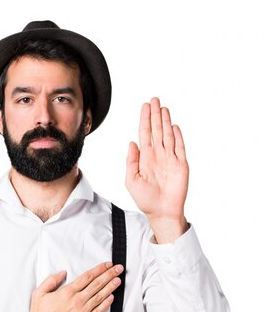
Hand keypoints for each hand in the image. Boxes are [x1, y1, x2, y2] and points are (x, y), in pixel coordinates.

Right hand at [18, 261, 123, 311]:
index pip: (88, 277)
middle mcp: (77, 300)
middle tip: (118, 269)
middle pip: (97, 284)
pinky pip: (99, 311)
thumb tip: (62, 273)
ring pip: (100, 296)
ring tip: (118, 280)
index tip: (107, 264)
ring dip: (111, 287)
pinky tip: (111, 297)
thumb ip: (51, 280)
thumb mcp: (40, 293)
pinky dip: (106, 303)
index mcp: (67, 292)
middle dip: (109, 274)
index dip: (99, 269)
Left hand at [125, 97, 188, 241]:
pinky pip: (179, 147)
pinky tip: (174, 126)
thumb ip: (131, 162)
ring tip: (163, 108)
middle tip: (154, 99)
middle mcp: (158, 156)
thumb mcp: (131, 181)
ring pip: (168, 135)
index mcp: (145, 158)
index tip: (144, 106)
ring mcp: (170, 159)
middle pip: (156, 130)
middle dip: (155, 115)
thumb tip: (132, 143)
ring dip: (165, 121)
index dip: (144, 120)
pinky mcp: (181, 165)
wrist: (161, 212)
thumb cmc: (145, 200)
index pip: (145, 134)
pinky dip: (177, 136)